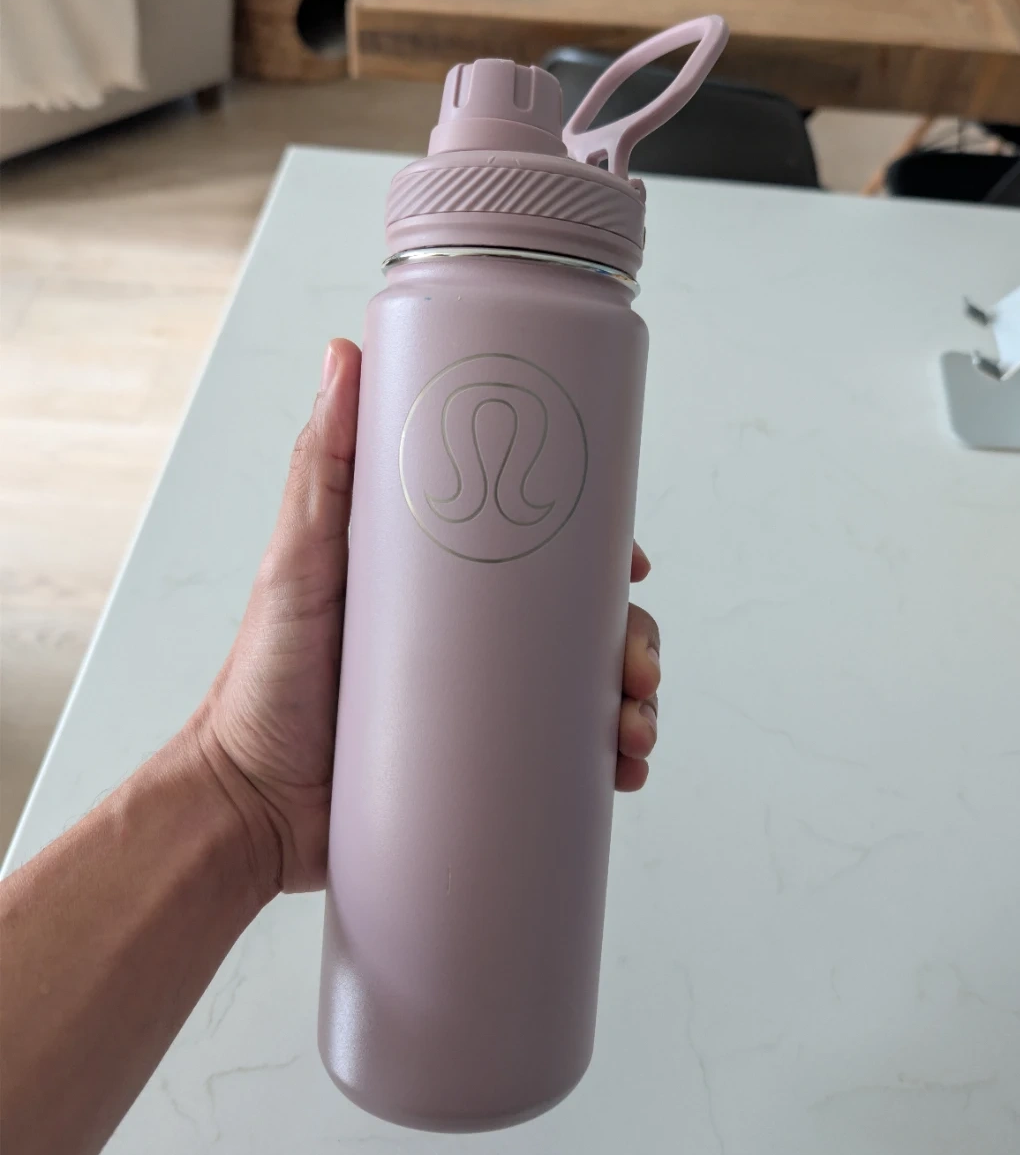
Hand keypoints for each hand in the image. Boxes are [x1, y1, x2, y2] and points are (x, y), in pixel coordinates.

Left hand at [197, 339, 660, 894]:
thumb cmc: (265, 675)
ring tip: (634, 728)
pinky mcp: (483, 768)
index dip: (601, 557)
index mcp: (451, 585)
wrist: (248, 803)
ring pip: (589, 692)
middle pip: (585, 625)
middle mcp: (476, 641)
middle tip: (637, 667)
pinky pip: (566, 763)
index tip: (631, 566)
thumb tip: (346, 350)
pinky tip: (626, 771)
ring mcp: (483, 706)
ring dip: (636, 703)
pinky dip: (611, 763)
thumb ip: (323, 460)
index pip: (548, 553)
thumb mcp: (299, 557)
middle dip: (634, 640)